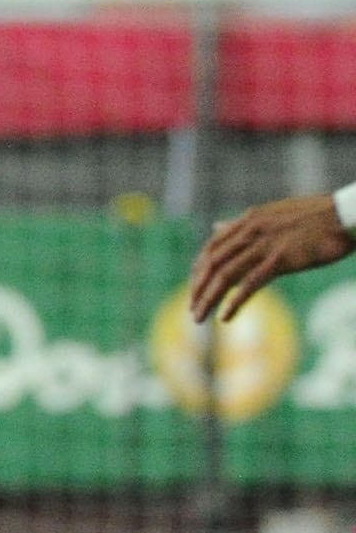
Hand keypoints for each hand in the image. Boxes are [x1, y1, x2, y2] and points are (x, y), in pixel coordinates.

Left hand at [190, 192, 351, 320]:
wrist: (346, 215)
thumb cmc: (316, 217)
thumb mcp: (272, 215)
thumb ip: (242, 225)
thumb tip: (216, 228)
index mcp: (248, 220)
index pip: (212, 247)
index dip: (199, 269)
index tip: (195, 287)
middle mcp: (251, 231)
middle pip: (213, 263)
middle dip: (198, 288)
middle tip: (192, 309)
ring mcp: (264, 245)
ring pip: (226, 275)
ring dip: (208, 298)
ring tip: (199, 317)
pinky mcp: (281, 259)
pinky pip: (250, 283)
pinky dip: (234, 301)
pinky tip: (225, 317)